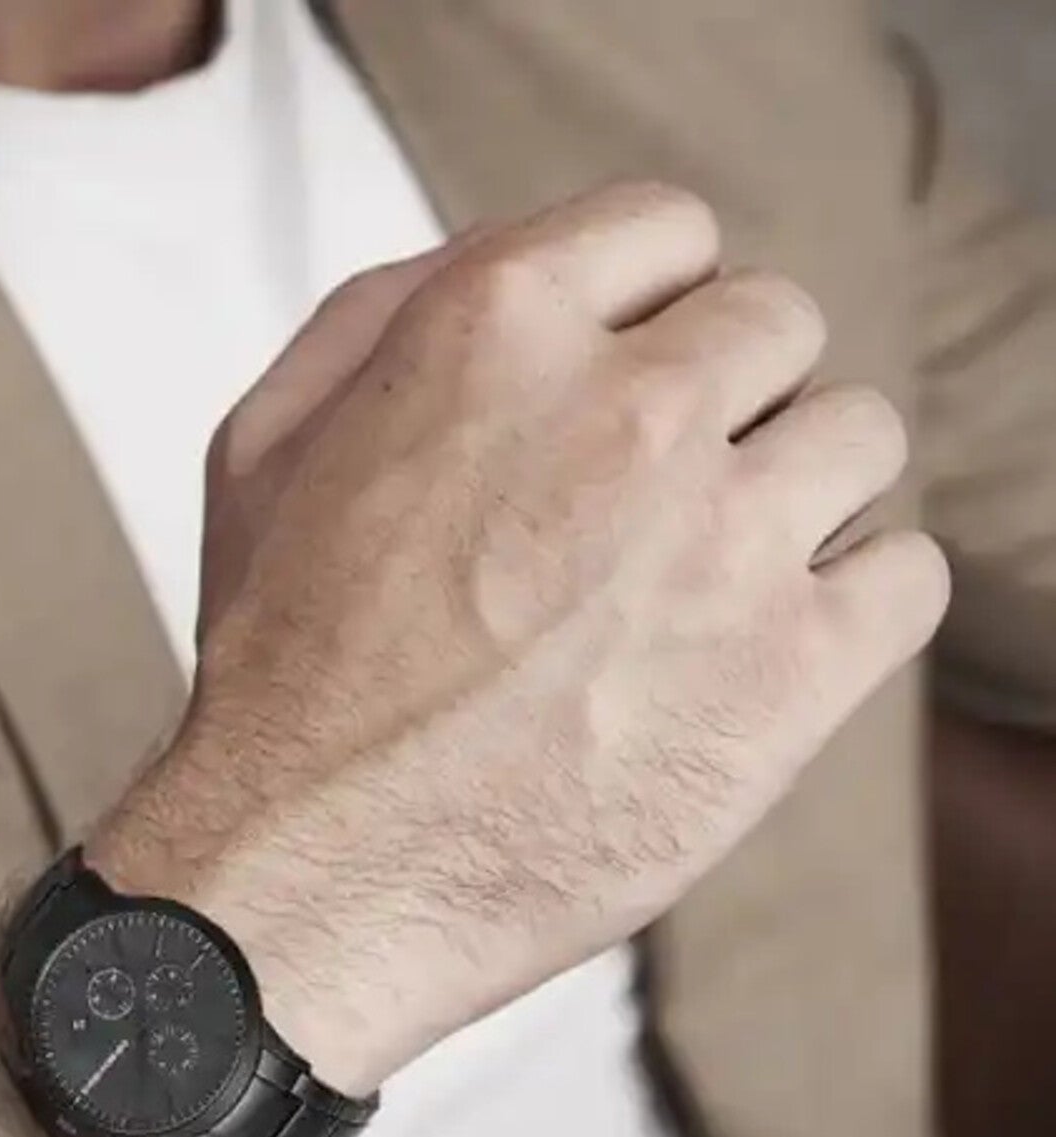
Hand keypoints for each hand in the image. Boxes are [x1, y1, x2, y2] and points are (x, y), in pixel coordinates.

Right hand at [90, 180, 946, 1097]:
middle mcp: (631, 410)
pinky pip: (908, 575)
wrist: (312, 872)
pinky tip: (763, 647)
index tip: (634, 369)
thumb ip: (384, 317)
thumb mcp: (263, 451)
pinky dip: (855, 603)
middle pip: (776, 325)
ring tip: (704, 581)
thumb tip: (512, 263)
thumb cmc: (285, 676)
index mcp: (496, 332)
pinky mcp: (793, 674)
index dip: (651, 301)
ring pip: (858, 437)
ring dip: (794, 493)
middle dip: (722, 398)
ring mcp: (727, 541)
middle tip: (654, 498)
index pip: (665, 229)